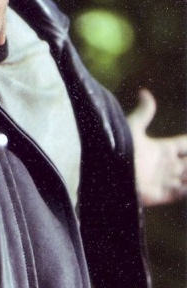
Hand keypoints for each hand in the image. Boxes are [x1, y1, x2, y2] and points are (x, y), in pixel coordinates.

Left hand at [127, 89, 186, 205]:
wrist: (108, 172)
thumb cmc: (117, 148)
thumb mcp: (132, 128)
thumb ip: (143, 113)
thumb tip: (144, 92)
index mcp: (163, 149)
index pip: (186, 144)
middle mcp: (166, 165)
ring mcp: (165, 180)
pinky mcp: (161, 195)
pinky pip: (182, 193)